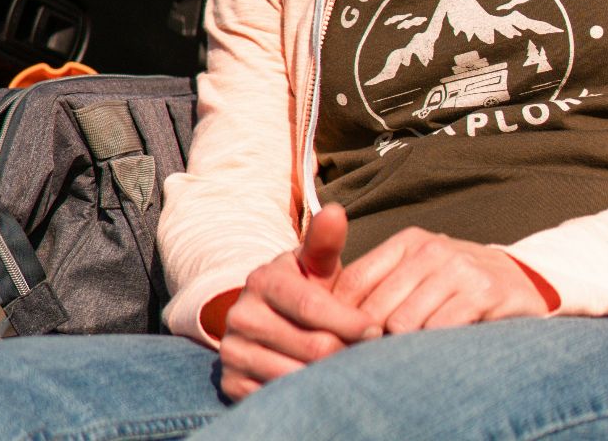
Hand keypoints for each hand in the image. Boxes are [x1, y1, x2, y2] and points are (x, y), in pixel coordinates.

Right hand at [219, 205, 381, 399]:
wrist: (270, 322)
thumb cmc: (306, 290)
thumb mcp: (316, 265)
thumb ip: (326, 243)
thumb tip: (334, 210)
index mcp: (263, 280)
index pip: (312, 306)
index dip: (350, 320)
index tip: (376, 330)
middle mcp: (240, 315)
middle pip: (311, 346)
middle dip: (346, 351)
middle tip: (366, 353)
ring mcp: (232, 351)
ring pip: (298, 375)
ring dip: (331, 376)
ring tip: (350, 369)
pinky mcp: (231, 383)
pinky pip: (279, 396)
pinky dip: (307, 394)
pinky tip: (323, 384)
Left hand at [333, 227, 553, 334]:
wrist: (522, 282)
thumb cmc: (456, 283)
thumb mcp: (417, 270)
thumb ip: (377, 287)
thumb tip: (328, 320)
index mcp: (408, 242)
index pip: (354, 282)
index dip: (342, 319)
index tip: (343, 342)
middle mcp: (432, 250)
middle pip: (375, 309)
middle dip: (369, 340)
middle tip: (375, 357)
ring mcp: (459, 270)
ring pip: (403, 325)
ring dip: (401, 347)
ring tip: (408, 354)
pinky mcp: (483, 294)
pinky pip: (438, 331)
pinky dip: (431, 349)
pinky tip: (436, 350)